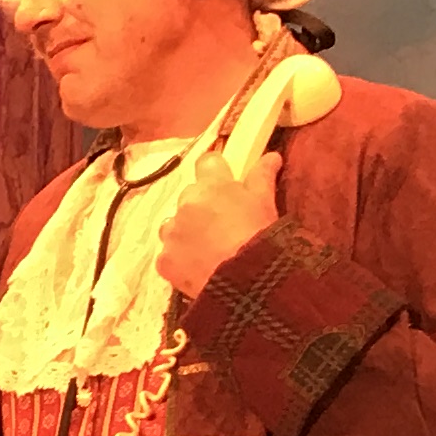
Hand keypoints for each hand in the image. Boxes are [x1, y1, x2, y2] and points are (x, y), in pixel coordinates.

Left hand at [153, 145, 279, 299]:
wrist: (244, 279)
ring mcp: (172, 232)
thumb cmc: (259, 234)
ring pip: (173, 225)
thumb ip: (263, 175)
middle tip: (221, 224)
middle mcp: (185, 203)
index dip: (214, 171)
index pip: (207, 163)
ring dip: (185, 232)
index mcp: (211, 185)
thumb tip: (271, 156)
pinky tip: (196, 268)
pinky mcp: (164, 260)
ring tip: (206, 249)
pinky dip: (179, 260)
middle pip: (189, 196)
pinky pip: (168, 255)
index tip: (222, 182)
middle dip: (202, 206)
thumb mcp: (265, 202)